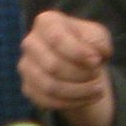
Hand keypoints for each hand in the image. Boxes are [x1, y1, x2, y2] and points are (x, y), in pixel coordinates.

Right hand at [18, 10, 114, 125]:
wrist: (78, 62)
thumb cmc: (87, 43)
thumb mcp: (98, 36)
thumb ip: (98, 41)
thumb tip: (93, 56)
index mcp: (46, 22)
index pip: (57, 39)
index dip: (79, 53)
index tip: (97, 61)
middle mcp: (30, 43)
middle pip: (53, 66)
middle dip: (81, 74)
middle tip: (99, 76)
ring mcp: (26, 66)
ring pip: (50, 87)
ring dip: (79, 91)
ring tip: (98, 89)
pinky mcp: (28, 88)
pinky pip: (47, 101)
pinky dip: (72, 103)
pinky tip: (88, 98)